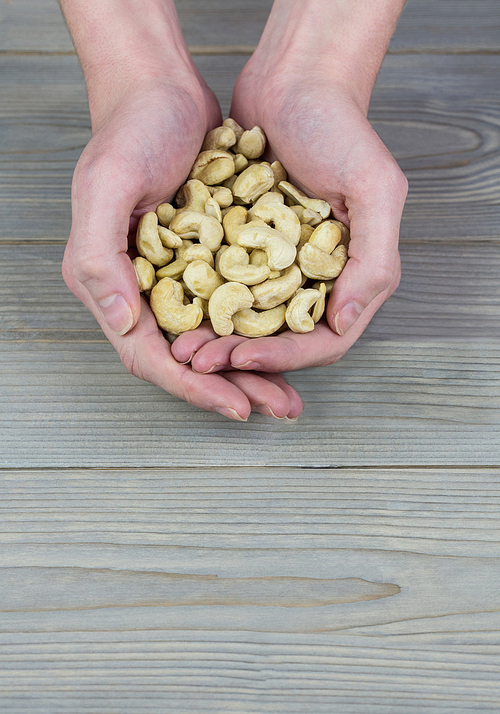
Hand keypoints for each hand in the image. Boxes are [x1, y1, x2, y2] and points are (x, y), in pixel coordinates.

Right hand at [62, 77, 301, 419]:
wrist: (161, 90)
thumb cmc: (130, 132)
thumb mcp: (106, 187)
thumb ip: (102, 259)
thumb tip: (126, 325)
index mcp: (112, 283)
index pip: (152, 357)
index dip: (194, 387)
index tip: (238, 406)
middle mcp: (141, 290)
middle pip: (189, 360)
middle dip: (233, 389)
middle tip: (279, 409)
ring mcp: (176, 277)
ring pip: (216, 340)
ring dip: (253, 368)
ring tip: (290, 393)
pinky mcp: (206, 260)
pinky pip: (234, 308)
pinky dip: (260, 329)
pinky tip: (290, 341)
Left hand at [173, 41, 406, 375]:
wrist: (294, 80)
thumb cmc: (340, 128)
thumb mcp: (374, 189)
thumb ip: (373, 261)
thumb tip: (345, 323)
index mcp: (352, 276)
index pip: (321, 342)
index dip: (282, 358)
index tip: (240, 359)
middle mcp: (315, 280)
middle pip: (279, 340)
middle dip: (240, 357)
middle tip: (198, 361)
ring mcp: (278, 266)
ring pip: (245, 322)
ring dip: (215, 339)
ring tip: (180, 345)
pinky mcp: (245, 247)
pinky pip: (222, 288)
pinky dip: (201, 304)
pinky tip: (173, 308)